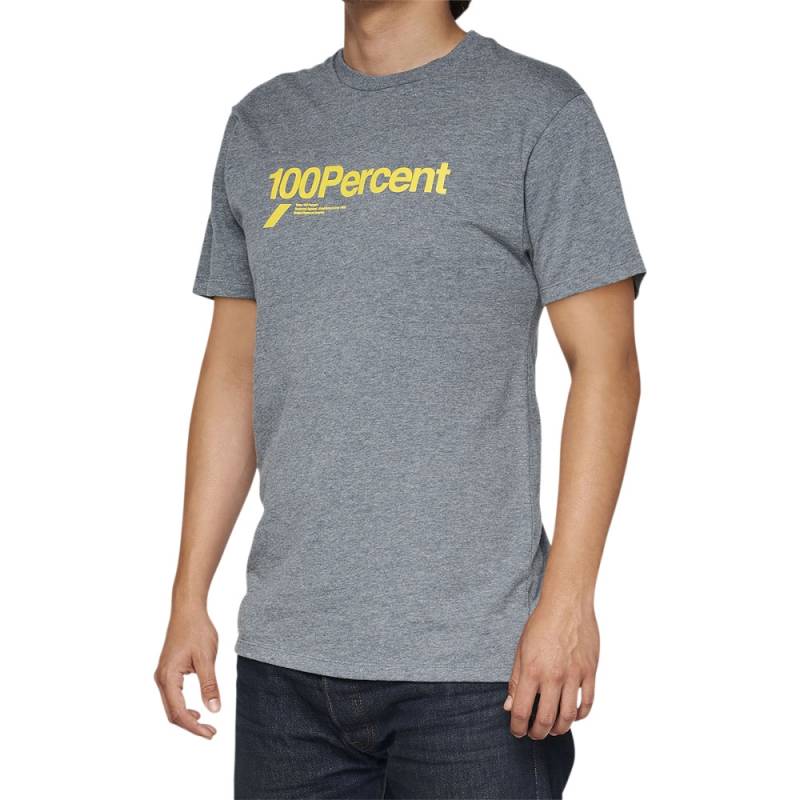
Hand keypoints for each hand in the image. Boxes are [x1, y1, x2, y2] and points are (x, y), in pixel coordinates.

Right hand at [155, 605, 220, 738]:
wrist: (187, 610)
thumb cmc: (196, 630)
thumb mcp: (207, 658)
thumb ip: (210, 685)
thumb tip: (215, 709)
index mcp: (168, 677)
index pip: (178, 712)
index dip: (194, 727)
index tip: (211, 733)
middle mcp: (161, 678)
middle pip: (172, 713)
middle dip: (191, 726)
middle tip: (211, 732)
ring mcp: (163, 675)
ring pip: (172, 706)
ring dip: (187, 718)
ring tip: (206, 724)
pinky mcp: (168, 671)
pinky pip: (173, 696)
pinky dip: (183, 707)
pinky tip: (197, 710)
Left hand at [504, 598, 598, 738]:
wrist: (567, 604)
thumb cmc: (541, 624)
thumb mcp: (521, 649)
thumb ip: (516, 680)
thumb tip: (510, 706)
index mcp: (532, 670)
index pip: (523, 711)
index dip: (518, 727)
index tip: (517, 731)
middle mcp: (554, 676)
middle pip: (546, 720)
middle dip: (538, 733)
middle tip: (534, 734)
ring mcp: (574, 675)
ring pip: (569, 717)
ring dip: (559, 730)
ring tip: (552, 729)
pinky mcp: (590, 672)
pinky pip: (587, 703)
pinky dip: (580, 716)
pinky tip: (572, 716)